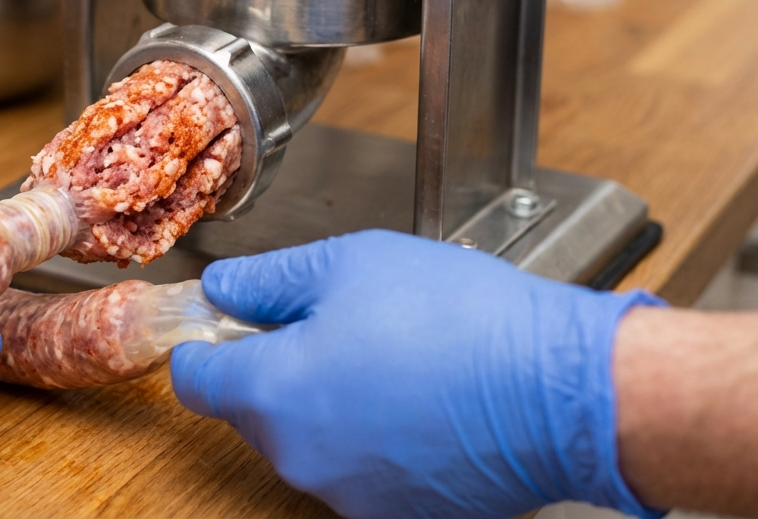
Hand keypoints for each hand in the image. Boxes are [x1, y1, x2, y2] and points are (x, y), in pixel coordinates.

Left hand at [170, 230, 664, 518]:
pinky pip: (360, 468)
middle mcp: (300, 457)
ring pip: (309, 440)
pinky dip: (373, 438)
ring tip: (391, 355)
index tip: (227, 322)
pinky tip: (418, 398)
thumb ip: (269, 279)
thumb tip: (222, 288)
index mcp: (274, 392)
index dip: (205, 343)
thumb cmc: (460, 319)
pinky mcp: (399, 512)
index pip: (197, 381)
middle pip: (253, 410)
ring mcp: (349, 494)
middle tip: (334, 321)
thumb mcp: (349, 264)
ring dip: (328, 402)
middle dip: (277, 367)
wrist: (559, 387)